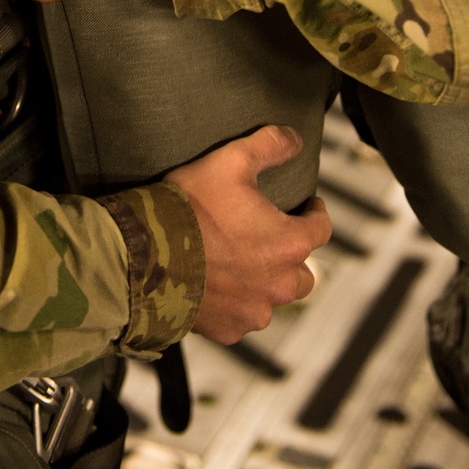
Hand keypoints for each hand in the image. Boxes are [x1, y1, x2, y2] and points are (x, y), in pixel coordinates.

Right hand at [166, 126, 331, 343]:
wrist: (146, 254)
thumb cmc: (191, 207)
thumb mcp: (231, 160)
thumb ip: (270, 145)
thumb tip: (296, 139)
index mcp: (288, 243)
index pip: (321, 228)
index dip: (316, 213)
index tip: (308, 207)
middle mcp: (279, 284)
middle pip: (303, 273)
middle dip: (292, 256)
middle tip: (269, 237)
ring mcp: (254, 311)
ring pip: (272, 298)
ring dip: (264, 283)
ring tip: (240, 264)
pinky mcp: (228, 329)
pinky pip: (241, 317)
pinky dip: (234, 303)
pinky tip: (216, 285)